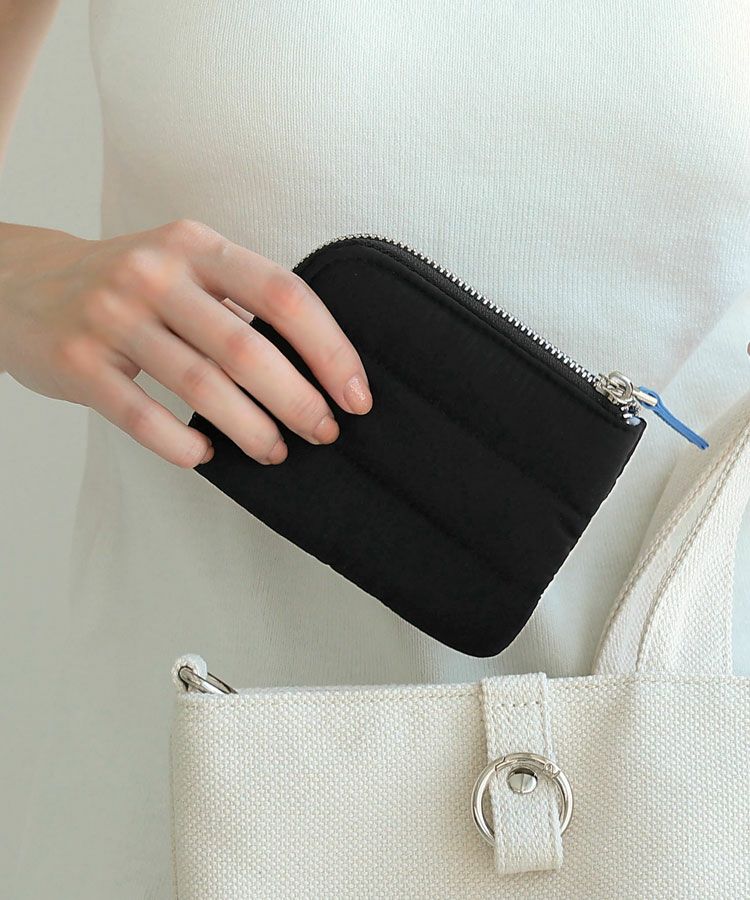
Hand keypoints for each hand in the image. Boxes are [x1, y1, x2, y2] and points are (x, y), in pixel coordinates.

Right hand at [0, 219, 371, 466]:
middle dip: (298, 400)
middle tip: (323, 432)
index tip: (355, 393)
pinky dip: (181, 444)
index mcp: (196, 245)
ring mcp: (111, 317)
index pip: (283, 294)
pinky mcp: (77, 362)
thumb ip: (238, 297)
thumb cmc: (126, 283)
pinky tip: (206, 455)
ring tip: (274, 451)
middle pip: (246, 348)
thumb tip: (314, 363)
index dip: (329, 349)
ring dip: (250, 429)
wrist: (20, 282)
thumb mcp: (182, 263)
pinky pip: (140, 416)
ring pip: (199, 386)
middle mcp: (154, 274)